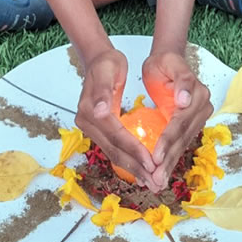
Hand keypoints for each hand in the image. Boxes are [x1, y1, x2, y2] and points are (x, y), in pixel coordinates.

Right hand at [76, 48, 157, 190]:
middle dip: (136, 166)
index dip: (135, 150)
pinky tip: (142, 170)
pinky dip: (129, 161)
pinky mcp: (98, 131)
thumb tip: (100, 111)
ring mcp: (91, 129)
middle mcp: (86, 123)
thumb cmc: (107, 63)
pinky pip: (114, 149)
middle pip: (114, 150)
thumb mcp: (108, 70)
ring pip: (114, 154)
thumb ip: (104, 92)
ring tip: (151, 181)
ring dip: (134, 168)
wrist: (98, 60)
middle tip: (155, 181)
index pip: (116, 136)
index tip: (153, 163)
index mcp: (89, 111)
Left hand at [142, 51, 212, 188]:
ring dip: (169, 165)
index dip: (167, 140)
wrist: (168, 61)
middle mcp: (202, 108)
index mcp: (198, 95)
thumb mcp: (170, 64)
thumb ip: (181, 80)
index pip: (180, 122)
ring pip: (181, 145)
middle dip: (168, 159)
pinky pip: (178, 144)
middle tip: (155, 178)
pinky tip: (160, 173)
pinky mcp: (189, 125)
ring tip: (157, 182)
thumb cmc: (165, 62)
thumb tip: (184, 100)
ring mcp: (197, 118)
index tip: (154, 156)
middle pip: (182, 137)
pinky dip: (169, 159)